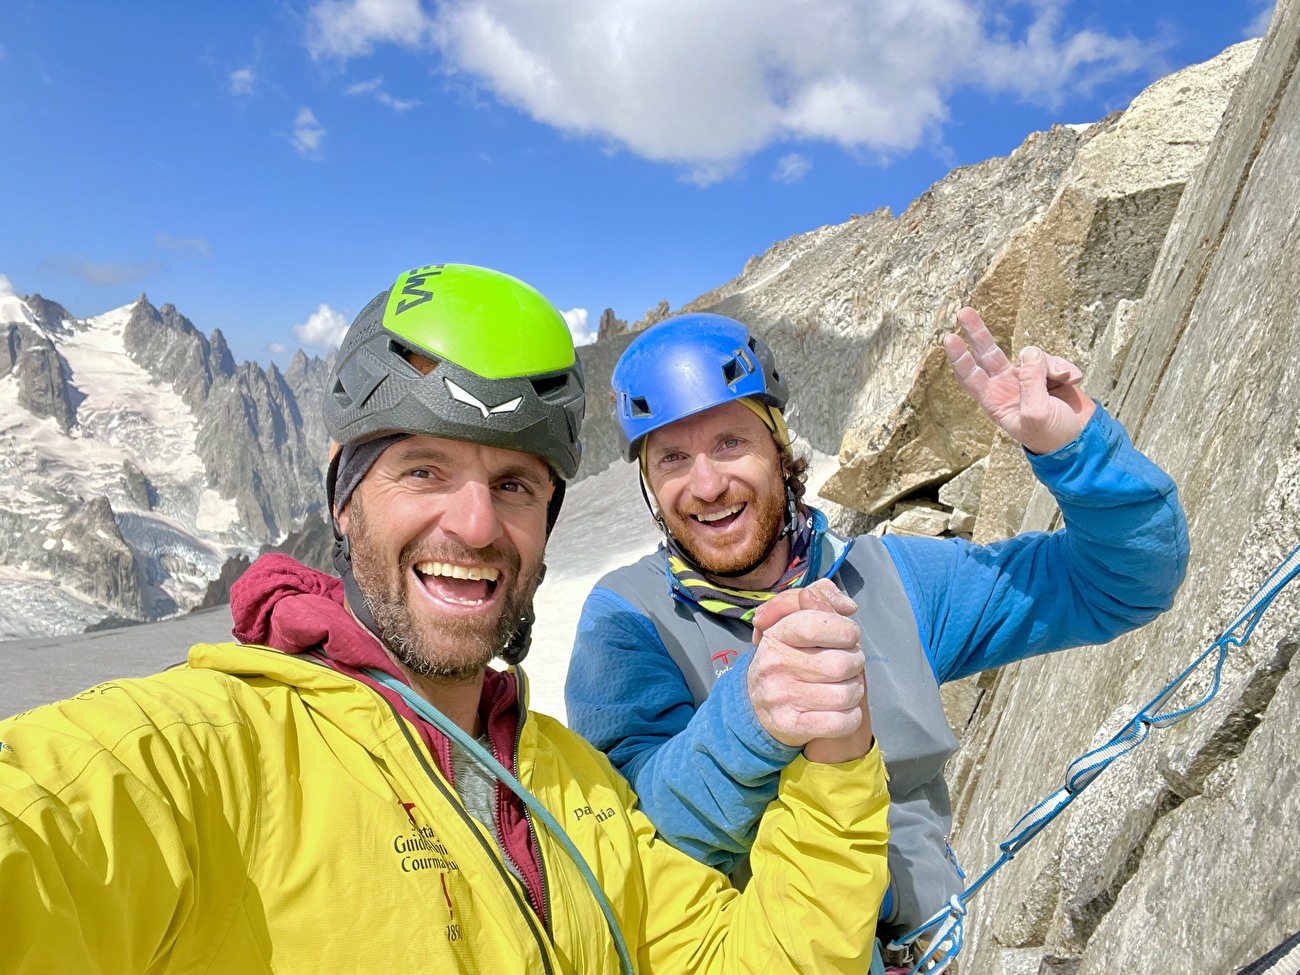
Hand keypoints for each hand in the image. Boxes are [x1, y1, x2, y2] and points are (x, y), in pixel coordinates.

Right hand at [748, 579, 872, 762]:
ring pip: (845, 694)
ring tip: (845, 686)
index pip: (814, 625)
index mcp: (776, 635)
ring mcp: (780, 697)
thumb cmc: (791, 658)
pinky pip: (841, 721)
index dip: (843, 630)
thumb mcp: (796, 622)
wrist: (761, 707)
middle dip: (856, 663)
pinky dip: (851, 716)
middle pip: (840, 664)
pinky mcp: (790, 726)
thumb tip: (847, 606)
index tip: (849, 636)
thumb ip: (821, 600)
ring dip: (855, 690)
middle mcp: (774, 665)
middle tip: (849, 664)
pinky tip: (843, 710)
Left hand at [944, 307, 1095, 454]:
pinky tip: (1073, 380)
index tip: (950, 338)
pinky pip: (1053, 358)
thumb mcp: (1037, 415)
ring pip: (1030, 354)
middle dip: (977, 332)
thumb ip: (1030, 384)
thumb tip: (1028, 354)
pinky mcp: (1048, 372)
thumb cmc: (1053, 435)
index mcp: (995, 402)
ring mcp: (1027, 377)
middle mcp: (1007, 386)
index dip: (960, 358)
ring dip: (1048, 364)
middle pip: (988, 354)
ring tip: (1062, 381)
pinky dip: (1064, 367)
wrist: (1082, 439)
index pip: (971, 377)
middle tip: (963, 312)